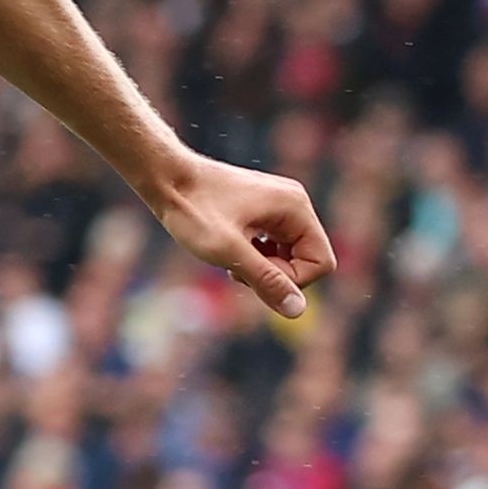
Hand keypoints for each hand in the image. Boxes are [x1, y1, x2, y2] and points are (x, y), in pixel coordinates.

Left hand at [148, 156, 336, 320]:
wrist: (166, 177)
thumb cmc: (193, 210)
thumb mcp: (228, 251)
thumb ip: (266, 280)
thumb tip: (297, 311)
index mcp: (296, 208)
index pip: (321, 262)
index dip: (291, 280)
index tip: (252, 273)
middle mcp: (294, 204)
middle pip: (306, 260)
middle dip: (273, 274)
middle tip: (236, 268)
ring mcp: (278, 206)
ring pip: (287, 255)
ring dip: (261, 268)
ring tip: (228, 259)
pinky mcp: (262, 211)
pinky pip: (272, 247)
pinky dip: (253, 257)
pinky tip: (228, 252)